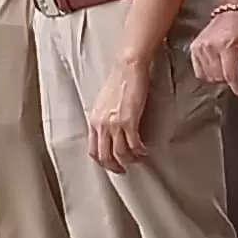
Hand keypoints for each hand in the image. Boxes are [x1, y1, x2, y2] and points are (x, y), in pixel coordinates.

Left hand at [86, 53, 153, 172]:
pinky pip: (134, 144)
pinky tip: (144, 151)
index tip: (111, 164)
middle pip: (105, 156)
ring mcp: (114, 124)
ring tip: (137, 159)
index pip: (93, 150)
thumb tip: (109, 131)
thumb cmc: (118, 81)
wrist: (127, 68)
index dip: (102, 162)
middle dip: (115, 166)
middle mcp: (101, 124)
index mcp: (94, 120)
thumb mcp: (103, 103)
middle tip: (124, 169)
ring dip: (130, 159)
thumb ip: (103, 118)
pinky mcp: (129, 121)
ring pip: (120, 153)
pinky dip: (140, 151)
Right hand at [188, 1, 237, 95]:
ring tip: (228, 68)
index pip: (230, 75)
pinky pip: (200, 72)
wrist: (230, 12)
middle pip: (219, 78)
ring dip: (221, 78)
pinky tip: (218, 67)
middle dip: (231, 82)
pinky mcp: (194, 49)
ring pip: (209, 77)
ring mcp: (200, 48)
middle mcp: (210, 46)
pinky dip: (210, 74)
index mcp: (225, 44)